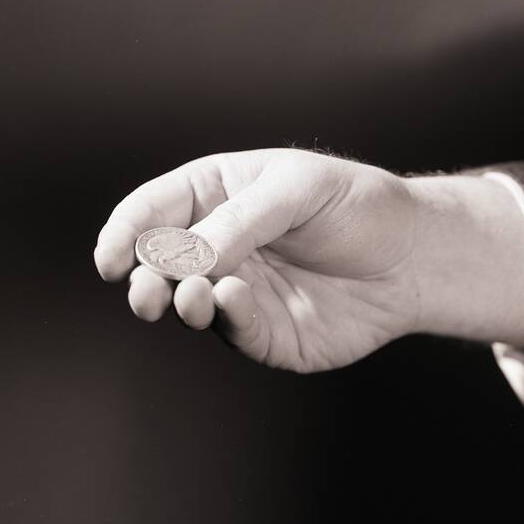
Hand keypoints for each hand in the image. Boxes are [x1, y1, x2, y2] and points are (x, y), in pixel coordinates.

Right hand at [93, 149, 523, 372]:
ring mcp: (236, 292)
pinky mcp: (263, 333)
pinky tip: (231, 300)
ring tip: (187, 294)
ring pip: (186, 303)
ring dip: (177, 301)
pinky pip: (232, 330)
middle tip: (143, 291)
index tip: (109, 258)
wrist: (415, 256)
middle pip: (157, 264)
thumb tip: (187, 258)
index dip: (124, 233)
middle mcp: (216, 247)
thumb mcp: (296, 190)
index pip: (152, 211)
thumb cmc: (355, 205)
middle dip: (142, 278)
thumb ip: (239, 222)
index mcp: (214, 196)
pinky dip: (225, 317)